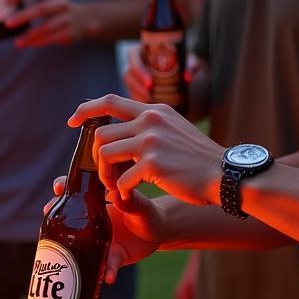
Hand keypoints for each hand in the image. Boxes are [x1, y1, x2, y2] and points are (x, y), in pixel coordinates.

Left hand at [4, 0, 90, 46]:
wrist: (86, 18)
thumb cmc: (57, 3)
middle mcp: (61, 3)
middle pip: (42, 8)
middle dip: (24, 16)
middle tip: (7, 22)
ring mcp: (67, 18)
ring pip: (48, 27)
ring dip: (31, 35)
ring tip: (17, 42)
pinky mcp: (69, 32)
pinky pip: (53, 38)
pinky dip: (40, 42)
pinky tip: (28, 44)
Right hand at [43, 171, 162, 281]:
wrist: (158, 234)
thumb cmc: (148, 213)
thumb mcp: (142, 206)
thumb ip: (133, 202)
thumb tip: (118, 196)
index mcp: (100, 203)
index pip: (76, 191)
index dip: (64, 187)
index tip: (58, 187)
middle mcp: (93, 221)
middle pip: (67, 214)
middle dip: (54, 211)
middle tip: (48, 211)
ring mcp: (100, 241)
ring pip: (79, 244)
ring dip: (66, 246)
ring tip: (62, 248)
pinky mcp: (112, 257)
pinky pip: (107, 266)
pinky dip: (108, 272)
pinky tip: (108, 277)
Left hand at [69, 94, 224, 206]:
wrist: (226, 174)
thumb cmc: (198, 159)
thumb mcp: (174, 128)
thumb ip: (149, 126)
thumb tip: (120, 132)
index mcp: (154, 111)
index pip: (110, 101)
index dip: (86, 109)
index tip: (71, 122)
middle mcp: (150, 121)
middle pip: (101, 135)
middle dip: (96, 158)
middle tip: (105, 175)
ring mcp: (151, 141)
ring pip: (105, 155)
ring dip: (105, 175)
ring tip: (115, 187)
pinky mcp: (153, 164)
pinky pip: (122, 179)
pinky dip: (121, 192)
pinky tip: (129, 197)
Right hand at [125, 47, 201, 105]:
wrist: (179, 68)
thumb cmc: (180, 60)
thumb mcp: (187, 59)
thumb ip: (189, 65)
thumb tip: (188, 76)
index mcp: (141, 50)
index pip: (133, 57)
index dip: (139, 70)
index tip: (150, 83)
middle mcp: (134, 63)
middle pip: (128, 74)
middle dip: (137, 87)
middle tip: (150, 95)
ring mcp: (132, 76)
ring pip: (129, 87)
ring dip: (138, 95)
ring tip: (150, 102)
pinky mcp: (134, 88)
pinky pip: (132, 95)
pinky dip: (139, 101)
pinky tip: (148, 107)